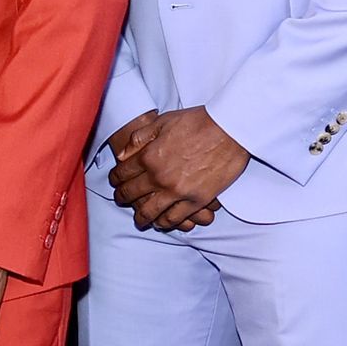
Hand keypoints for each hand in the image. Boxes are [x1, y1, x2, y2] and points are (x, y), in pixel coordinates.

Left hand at [109, 105, 248, 231]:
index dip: (115, 179)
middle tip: (121, 200)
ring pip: (150, 212)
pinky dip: (165, 223)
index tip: (115, 182)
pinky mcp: (196, 200)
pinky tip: (161, 223)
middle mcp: (159, 177)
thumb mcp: (162, 122)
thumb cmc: (197, 122)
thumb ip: (139, 138)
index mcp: (148, 157)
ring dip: (141, 217)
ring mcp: (177, 191)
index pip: (122, 174)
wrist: (230, 129)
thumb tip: (122, 155)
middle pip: (132, 194)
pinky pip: (175, 218)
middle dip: (123, 198)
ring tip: (139, 220)